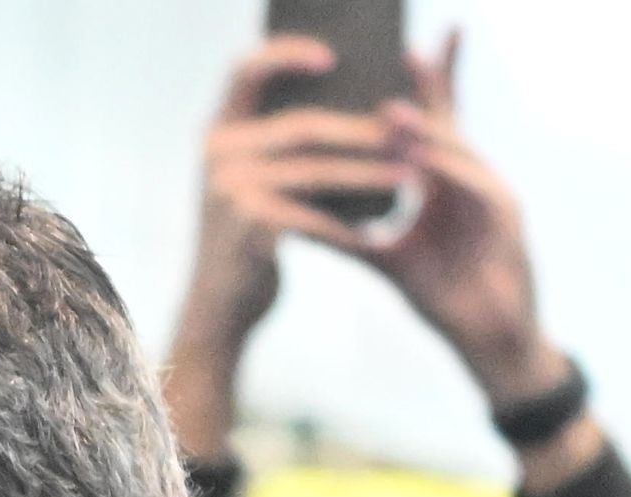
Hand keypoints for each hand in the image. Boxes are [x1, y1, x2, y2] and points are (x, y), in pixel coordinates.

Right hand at [169, 38, 383, 455]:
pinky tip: (384, 225)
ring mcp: (228, 190)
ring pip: (317, 171)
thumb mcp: (252, 184)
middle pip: (303, 126)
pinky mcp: (248, 228)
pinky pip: (314, 216)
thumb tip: (353, 112)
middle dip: (362, 130)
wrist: (219, 309)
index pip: (246, 71)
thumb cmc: (249, 243)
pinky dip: (351, 222)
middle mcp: (217, 154)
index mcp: (218, 133)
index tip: (333, 57)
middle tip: (410, 130)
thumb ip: (277, 147)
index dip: (286, 54)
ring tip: (413, 174)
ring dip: (371, 173)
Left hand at [360, 38, 572, 415]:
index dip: (423, 86)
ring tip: (390, 111)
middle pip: (451, 120)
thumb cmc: (446, 299)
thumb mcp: (392, 262)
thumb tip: (300, 222)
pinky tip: (421, 163)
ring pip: (459, 151)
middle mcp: (472, 179)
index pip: (432, 124)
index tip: (404, 49)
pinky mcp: (506, 219)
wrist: (490, 343)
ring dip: (427, 131)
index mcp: (446, 183)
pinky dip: (447, 173)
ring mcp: (493, 194)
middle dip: (434, 83)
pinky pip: (475, 187)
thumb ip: (353, 239)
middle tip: (406, 51)